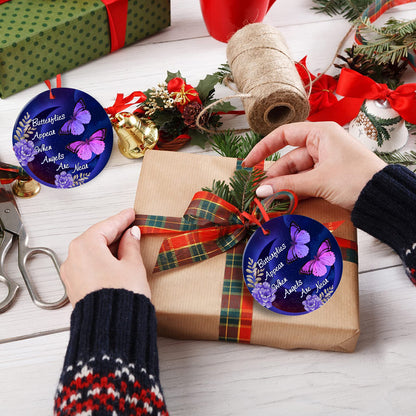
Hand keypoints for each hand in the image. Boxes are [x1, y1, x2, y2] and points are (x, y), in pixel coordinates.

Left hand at [60, 208, 149, 305]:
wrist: (111, 329)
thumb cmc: (120, 297)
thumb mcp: (132, 265)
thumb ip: (131, 245)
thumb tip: (131, 235)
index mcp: (85, 246)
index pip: (106, 226)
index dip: (121, 219)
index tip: (130, 214)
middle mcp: (73, 258)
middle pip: (95, 238)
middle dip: (114, 233)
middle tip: (129, 226)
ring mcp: (72, 274)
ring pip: (91, 253)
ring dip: (108, 248)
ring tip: (126, 245)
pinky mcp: (75, 288)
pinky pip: (88, 266)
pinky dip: (101, 261)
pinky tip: (115, 262)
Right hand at [243, 121, 386, 210]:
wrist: (383, 197)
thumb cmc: (355, 179)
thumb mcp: (318, 181)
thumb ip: (287, 186)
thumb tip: (260, 190)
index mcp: (320, 133)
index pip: (284, 135)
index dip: (264, 148)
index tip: (250, 163)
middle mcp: (321, 144)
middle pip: (288, 158)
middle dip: (275, 175)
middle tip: (260, 192)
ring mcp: (324, 161)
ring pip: (296, 172)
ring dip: (284, 186)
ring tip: (270, 199)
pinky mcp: (327, 176)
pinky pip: (305, 181)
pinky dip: (295, 191)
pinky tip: (284, 200)